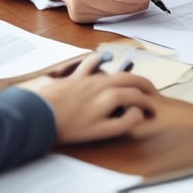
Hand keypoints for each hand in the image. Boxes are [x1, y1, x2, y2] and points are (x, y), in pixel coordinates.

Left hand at [18, 54, 156, 142]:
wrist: (40, 115)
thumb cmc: (70, 127)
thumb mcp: (101, 131)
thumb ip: (124, 122)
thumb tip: (138, 112)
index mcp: (111, 97)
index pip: (138, 97)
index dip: (149, 105)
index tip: (153, 112)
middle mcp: (103, 83)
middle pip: (131, 79)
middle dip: (145, 85)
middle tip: (152, 93)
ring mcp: (90, 78)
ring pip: (115, 70)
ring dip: (127, 74)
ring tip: (133, 81)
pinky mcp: (76, 76)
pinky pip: (92, 62)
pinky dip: (101, 61)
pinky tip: (103, 62)